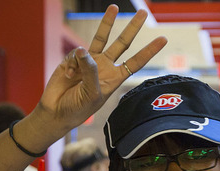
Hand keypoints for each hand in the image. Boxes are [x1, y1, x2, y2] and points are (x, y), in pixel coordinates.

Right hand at [33, 5, 166, 134]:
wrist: (56, 111)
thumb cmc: (77, 109)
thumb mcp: (90, 93)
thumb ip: (90, 71)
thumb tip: (83, 49)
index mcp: (114, 78)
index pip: (135, 62)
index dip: (149, 51)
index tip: (163, 39)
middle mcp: (104, 67)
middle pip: (122, 43)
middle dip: (132, 28)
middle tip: (143, 13)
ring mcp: (89, 61)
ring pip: (101, 38)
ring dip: (107, 22)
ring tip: (114, 7)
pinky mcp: (73, 58)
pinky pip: (75, 53)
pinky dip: (72, 63)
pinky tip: (68, 76)